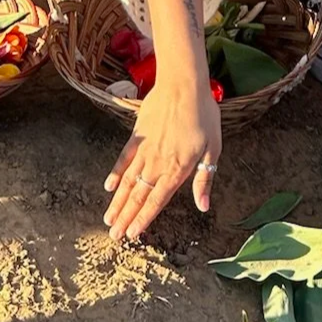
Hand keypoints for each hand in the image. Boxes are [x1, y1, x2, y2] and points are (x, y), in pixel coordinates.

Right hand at [104, 75, 221, 242]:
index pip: (157, 201)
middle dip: (125, 217)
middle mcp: (157, 163)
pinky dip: (114, 173)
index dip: (144, 219)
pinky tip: (108, 187)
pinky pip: (123, 158)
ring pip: (127, 181)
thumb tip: (203, 206)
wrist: (183, 84)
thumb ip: (204, 179)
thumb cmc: (203, 115)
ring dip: (117, 202)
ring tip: (107, 219)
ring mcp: (144, 149)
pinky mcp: (137, 135)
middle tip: (113, 236)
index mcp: (177, 170)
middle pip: (138, 196)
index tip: (133, 234)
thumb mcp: (213, 148)